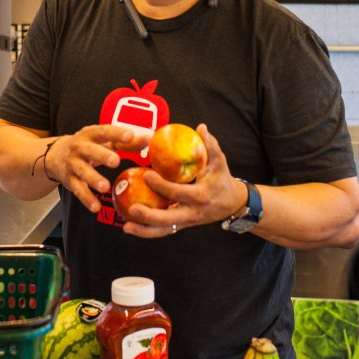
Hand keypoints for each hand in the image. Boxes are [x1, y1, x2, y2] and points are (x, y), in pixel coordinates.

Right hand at [45, 124, 142, 213]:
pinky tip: (96, 207)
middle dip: (102, 156)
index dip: (116, 134)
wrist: (56, 155)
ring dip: (93, 179)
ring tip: (106, 187)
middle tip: (115, 161)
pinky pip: (78, 190)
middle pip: (90, 151)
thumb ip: (126, 143)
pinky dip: (86, 198)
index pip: (104, 132)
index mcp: (91, 134)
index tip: (130, 136)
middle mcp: (79, 147)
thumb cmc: (90, 146)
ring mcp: (73, 163)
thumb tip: (149, 139)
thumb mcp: (104, 141)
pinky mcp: (69, 180)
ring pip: (82, 171)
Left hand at [119, 124, 247, 238]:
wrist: (232, 204)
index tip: (147, 175)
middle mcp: (192, 212)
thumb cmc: (222, 180)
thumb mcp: (220, 163)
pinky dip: (147, 231)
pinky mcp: (181, 225)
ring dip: (144, 231)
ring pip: (164, 230)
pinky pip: (163, 230)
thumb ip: (210, 146)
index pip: (178, 192)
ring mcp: (186, 221)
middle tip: (132, 208)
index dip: (162, 186)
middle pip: (170, 219)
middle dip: (150, 216)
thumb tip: (201, 127)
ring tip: (126, 227)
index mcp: (201, 196)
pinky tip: (129, 227)